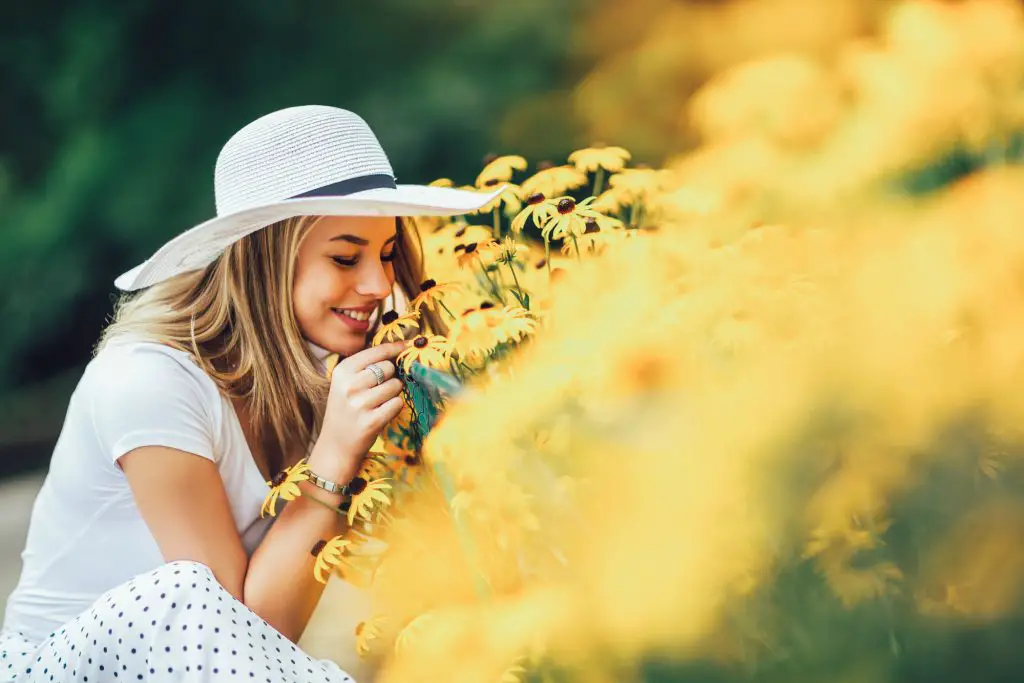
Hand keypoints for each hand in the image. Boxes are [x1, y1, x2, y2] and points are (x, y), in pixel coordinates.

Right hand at [317, 341, 406, 478]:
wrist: (336, 445)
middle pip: (388, 368)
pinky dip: (394, 407)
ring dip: (393, 393)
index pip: (376, 352)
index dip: (394, 348)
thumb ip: (366, 366)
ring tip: (378, 403)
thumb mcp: (345, 383)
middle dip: (390, 376)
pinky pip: (397, 403)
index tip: (407, 345)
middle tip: (378, 389)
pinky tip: (382, 413)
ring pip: (395, 385)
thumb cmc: (345, 410)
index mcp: (342, 371)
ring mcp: (360, 404)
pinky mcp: (372, 421)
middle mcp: (349, 386)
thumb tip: (398, 348)